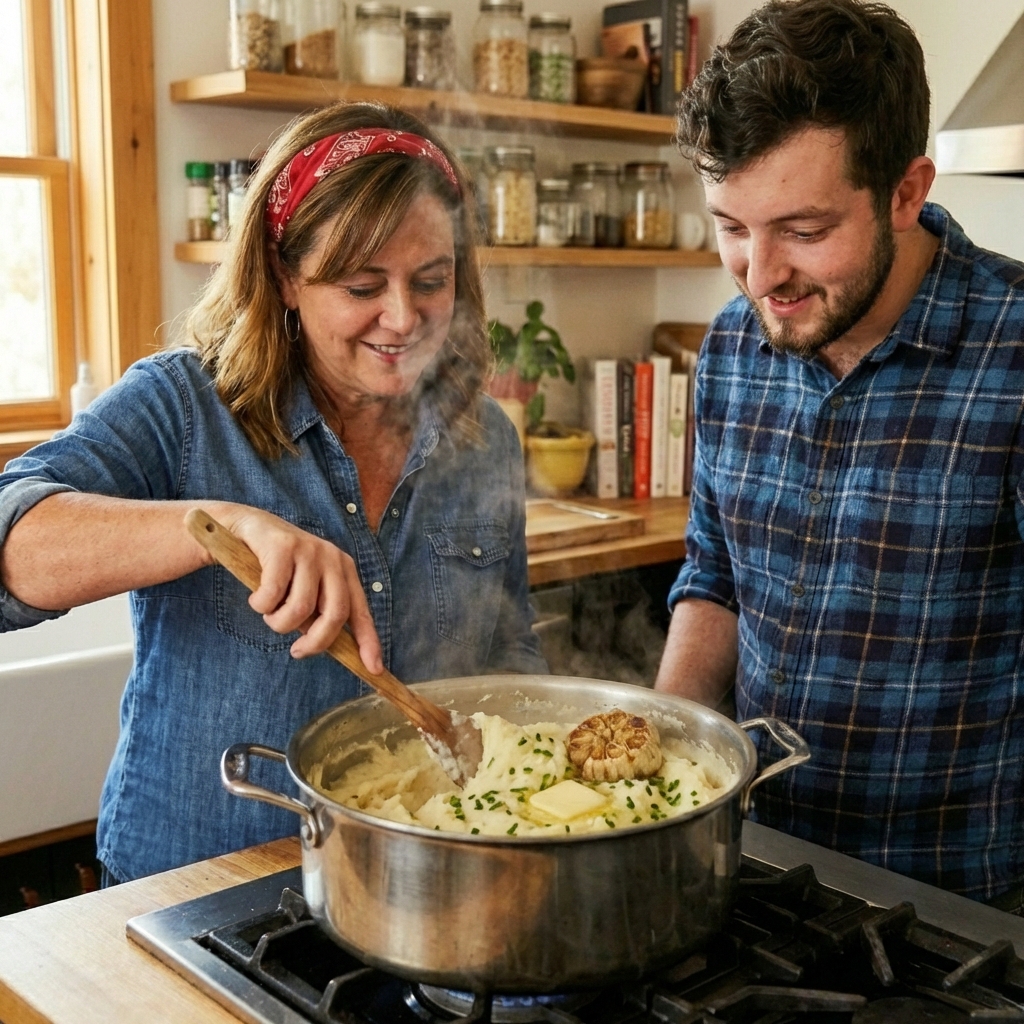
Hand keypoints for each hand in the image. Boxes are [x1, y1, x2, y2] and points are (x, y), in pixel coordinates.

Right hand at [210, 504, 382, 670]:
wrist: (248, 528)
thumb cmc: (279, 568)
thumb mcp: (305, 590)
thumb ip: (318, 613)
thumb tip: (326, 647)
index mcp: (344, 570)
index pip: (360, 611)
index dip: (369, 641)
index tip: (374, 668)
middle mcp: (332, 559)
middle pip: (335, 614)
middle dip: (316, 641)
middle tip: (298, 651)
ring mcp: (309, 551)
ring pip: (300, 609)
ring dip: (279, 623)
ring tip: (270, 614)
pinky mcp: (283, 547)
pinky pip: (272, 596)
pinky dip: (260, 606)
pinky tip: (256, 598)